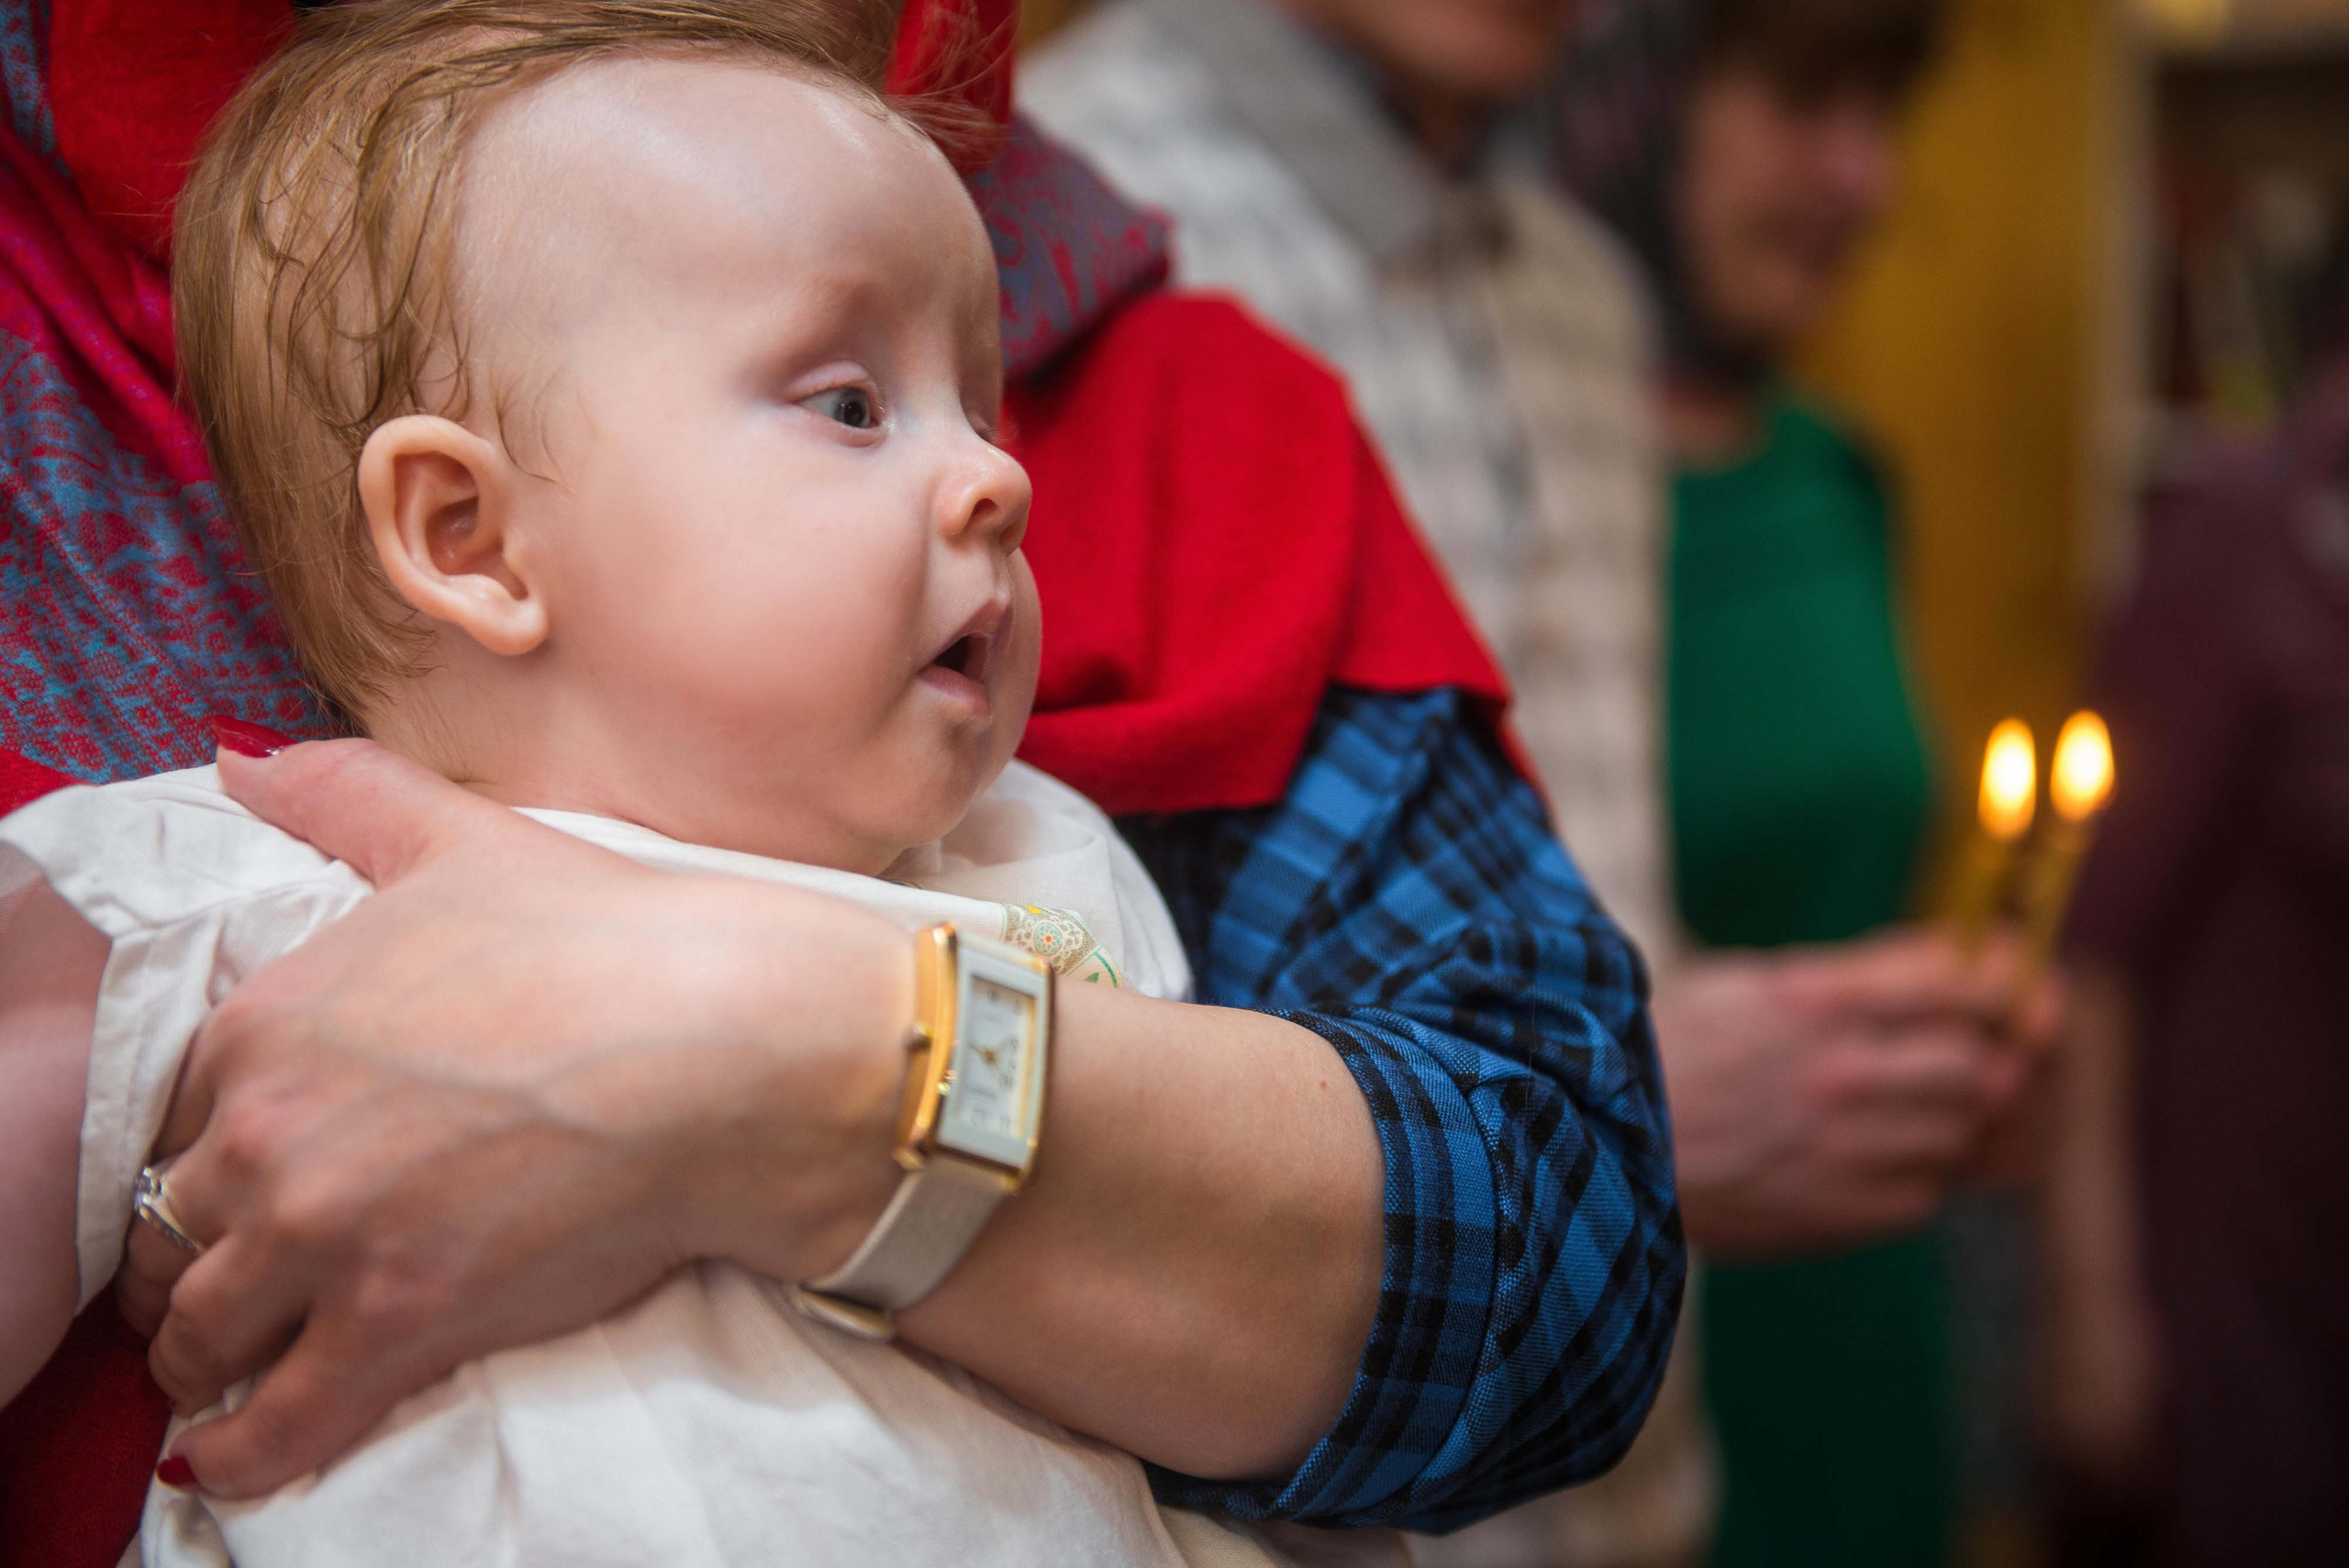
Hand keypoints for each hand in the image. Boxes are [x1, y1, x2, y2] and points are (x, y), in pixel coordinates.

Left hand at [120, 739, 911, 1497]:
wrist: (728, 1045)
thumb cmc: (609, 938)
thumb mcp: (464, 841)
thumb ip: (344, 795)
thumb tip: (248, 760)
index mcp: (268, 1022)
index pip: (173, 1119)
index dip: (205, 1149)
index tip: (241, 1173)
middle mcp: (269, 1133)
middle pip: (173, 1228)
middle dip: (194, 1251)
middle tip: (238, 1267)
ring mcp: (326, 1237)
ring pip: (201, 1328)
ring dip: (204, 1348)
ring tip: (229, 1358)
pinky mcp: (396, 1326)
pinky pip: (273, 1424)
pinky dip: (242, 1447)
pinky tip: (234, 1451)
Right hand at [1654, 927, 2038, 1257]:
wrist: (1594, 1152)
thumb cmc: (1672, 1052)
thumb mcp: (1752, 983)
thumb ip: (1860, 978)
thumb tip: (1965, 964)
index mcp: (1812, 1001)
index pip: (1961, 985)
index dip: (2014, 980)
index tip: (2028, 977)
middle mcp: (1836, 1075)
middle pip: (1984, 1063)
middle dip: (2011, 1052)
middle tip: (2014, 1044)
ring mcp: (1843, 1151)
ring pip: (1969, 1132)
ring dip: (1977, 1113)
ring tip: (1958, 1098)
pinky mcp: (1840, 1214)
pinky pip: (1931, 1191)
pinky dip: (1934, 1167)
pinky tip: (1902, 1149)